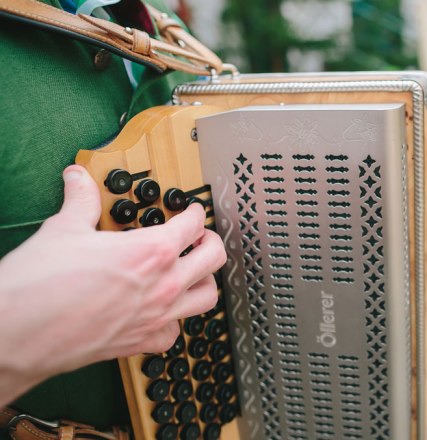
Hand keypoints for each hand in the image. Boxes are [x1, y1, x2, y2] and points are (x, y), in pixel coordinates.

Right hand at [0, 165, 225, 405]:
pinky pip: (176, 333)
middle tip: (201, 237)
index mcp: (151, 251)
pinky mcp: (141, 342)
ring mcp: (156, 317)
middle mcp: (163, 285)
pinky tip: (164, 312)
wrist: (17, 333)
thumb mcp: (63, 229)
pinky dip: (176, 321)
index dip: (194, 213)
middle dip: (211, 242)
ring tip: (193, 271)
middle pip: (214, 259)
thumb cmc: (39, 285)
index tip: (190, 212)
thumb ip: (81, 201)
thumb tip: (79, 179)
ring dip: (204, 281)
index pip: (193, 225)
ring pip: (207, 298)